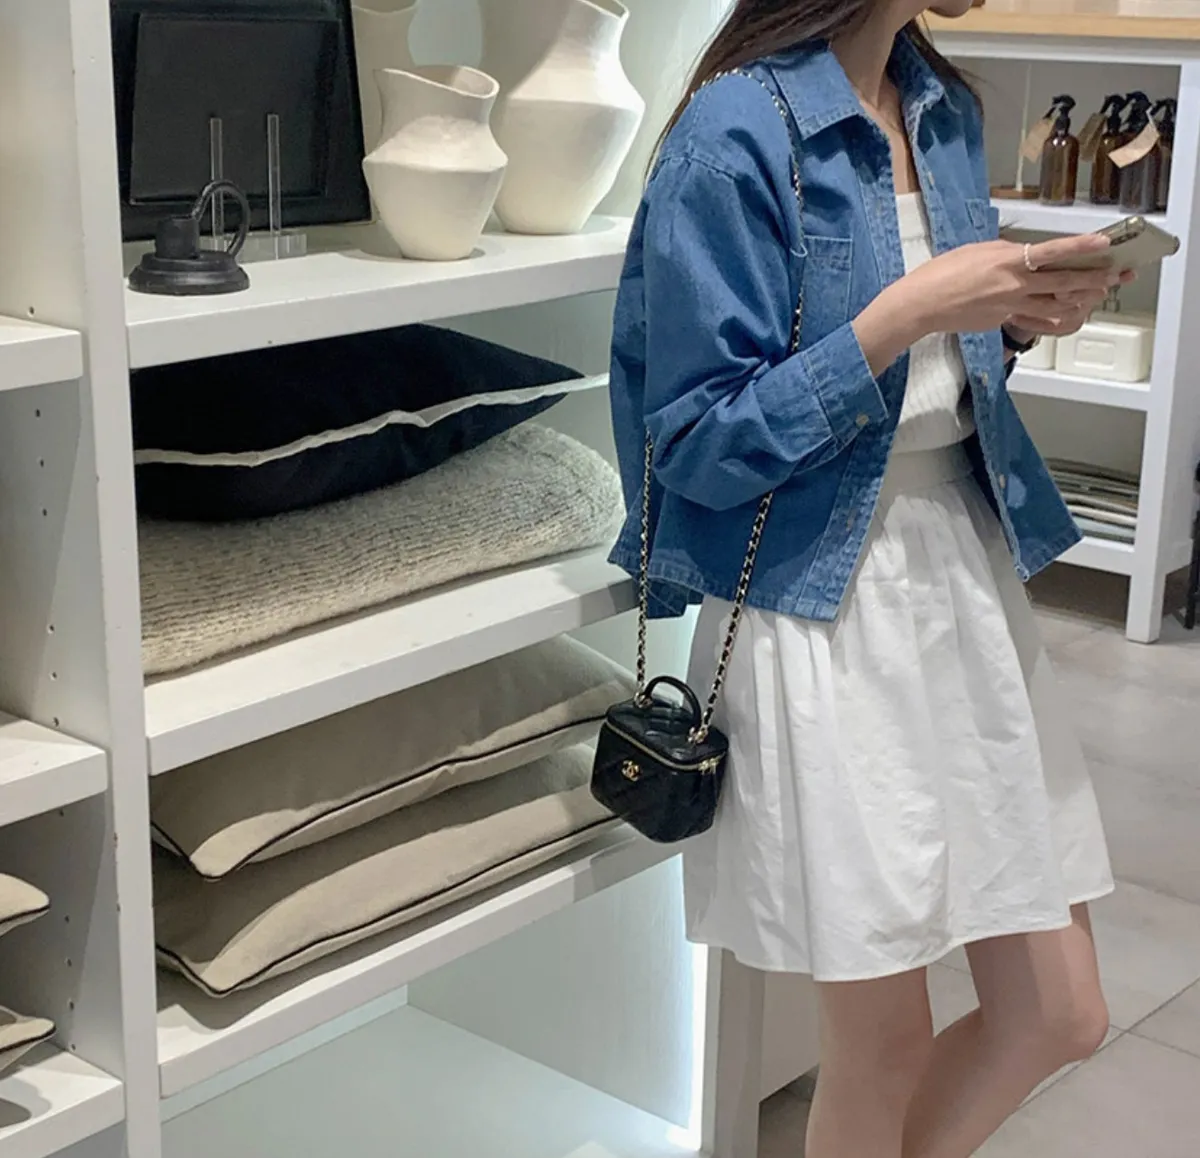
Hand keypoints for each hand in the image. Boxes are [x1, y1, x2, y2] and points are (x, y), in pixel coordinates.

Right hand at [897, 232, 1122, 337]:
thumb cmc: (942, 272)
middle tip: (1116, 276)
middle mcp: (1014, 284)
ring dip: (1080, 300)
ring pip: (1056, 305)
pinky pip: (1034, 318)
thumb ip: (1006, 252)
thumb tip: (1026, 255)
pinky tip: (1064, 313)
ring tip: (1096, 296)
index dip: (1081, 247)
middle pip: (1064, 282)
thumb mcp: (978, 250)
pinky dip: (1053, 315)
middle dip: (1094, 279)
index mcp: (1007, 260)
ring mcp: (1009, 306)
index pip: (1053, 251)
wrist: (922, 304)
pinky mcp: (1002, 321)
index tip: (1104, 242)